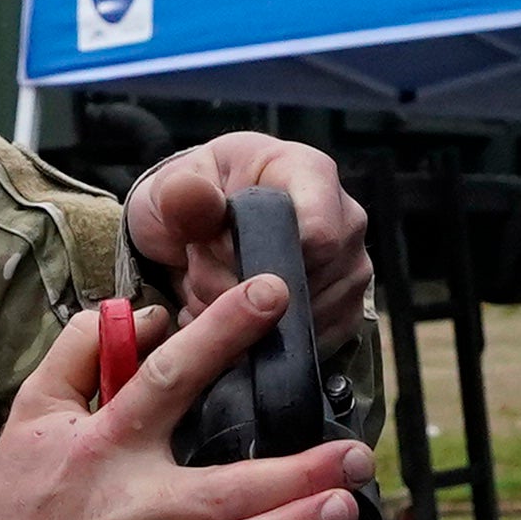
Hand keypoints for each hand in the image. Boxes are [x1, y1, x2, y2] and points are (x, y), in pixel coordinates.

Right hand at [0, 273, 367, 519]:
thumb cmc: (17, 494)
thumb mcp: (34, 407)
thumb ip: (84, 349)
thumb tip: (147, 313)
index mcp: (108, 443)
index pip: (169, 377)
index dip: (219, 333)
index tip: (272, 295)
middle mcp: (131, 504)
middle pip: (222, 485)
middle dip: (292, 472)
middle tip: (355, 455)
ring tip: (343, 514)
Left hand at [124, 134, 370, 333]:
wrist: (199, 234)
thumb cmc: (191, 203)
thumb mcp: (170, 192)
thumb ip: (180, 196)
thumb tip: (193, 197)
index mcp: (310, 174)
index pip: (319, 232)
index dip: (265, 257)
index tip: (218, 252)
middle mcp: (346, 221)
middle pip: (304, 283)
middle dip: (240, 291)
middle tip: (202, 272)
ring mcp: (351, 271)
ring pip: (304, 321)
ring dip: (245, 321)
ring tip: (214, 290)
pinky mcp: (345, 314)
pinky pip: (307, 345)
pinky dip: (260, 343)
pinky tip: (233, 318)